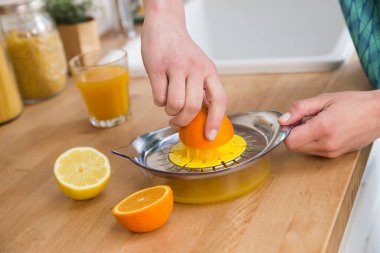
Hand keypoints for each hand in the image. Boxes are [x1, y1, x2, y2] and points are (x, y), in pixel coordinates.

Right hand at [141, 1, 225, 139]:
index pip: (219, 100)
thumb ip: (202, 90)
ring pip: (174, 104)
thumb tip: (203, 117)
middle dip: (183, 121)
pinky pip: (159, 97)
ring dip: (169, 111)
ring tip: (168, 103)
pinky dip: (159, 101)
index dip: (216, 121)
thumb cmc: (182, 52)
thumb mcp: (200, 67)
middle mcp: (195, 69)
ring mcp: (176, 67)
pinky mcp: (157, 67)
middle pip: (193, 107)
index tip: (209, 136)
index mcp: (209, 71)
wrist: (165, 25)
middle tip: (177, 122)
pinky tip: (160, 91)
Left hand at [278, 91, 379, 157]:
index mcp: (323, 128)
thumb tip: (283, 120)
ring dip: (303, 138)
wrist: (378, 114)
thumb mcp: (324, 99)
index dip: (286, 130)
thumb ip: (300, 109)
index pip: (290, 141)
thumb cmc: (355, 104)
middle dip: (294, 133)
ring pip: (303, 150)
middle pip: (294, 147)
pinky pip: (314, 151)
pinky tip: (324, 130)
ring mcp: (331, 152)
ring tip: (317, 123)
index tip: (292, 121)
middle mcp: (327, 144)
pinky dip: (313, 142)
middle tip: (306, 120)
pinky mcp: (335, 155)